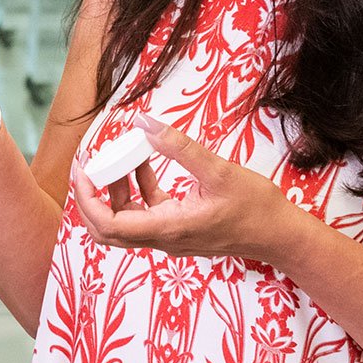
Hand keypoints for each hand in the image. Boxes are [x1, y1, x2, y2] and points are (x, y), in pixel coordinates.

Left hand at [69, 119, 300, 265]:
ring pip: (125, 222)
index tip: (83, 170)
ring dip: (116, 191)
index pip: (109, 225)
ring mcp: (170, 237)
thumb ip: (180, 147)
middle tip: (87, 166)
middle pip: (107, 230)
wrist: (279, 235)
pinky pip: (146, 213)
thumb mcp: (219, 170)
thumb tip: (143, 123)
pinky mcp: (178, 230)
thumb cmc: (255, 207)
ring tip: (120, 156)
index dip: (87, 200)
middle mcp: (164, 238)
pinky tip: (144, 163)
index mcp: (169, 228)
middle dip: (92, 198)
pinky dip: (138, 190)